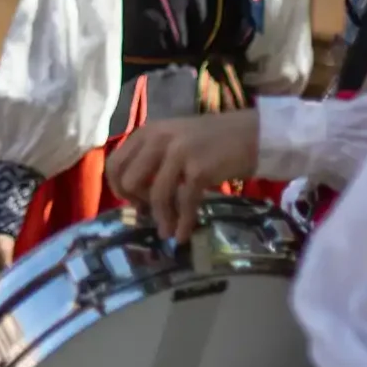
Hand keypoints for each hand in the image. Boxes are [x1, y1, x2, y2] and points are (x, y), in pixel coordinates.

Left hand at [110, 112, 260, 240]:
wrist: (251, 135)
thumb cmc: (211, 141)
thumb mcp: (173, 141)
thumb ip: (152, 159)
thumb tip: (134, 196)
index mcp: (147, 131)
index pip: (114, 164)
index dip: (119, 188)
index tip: (134, 202)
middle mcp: (158, 138)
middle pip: (129, 180)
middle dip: (137, 203)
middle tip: (150, 213)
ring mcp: (179, 152)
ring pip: (155, 195)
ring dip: (161, 219)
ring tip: (167, 233)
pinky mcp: (199, 168)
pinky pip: (184, 202)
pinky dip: (183, 222)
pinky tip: (183, 234)